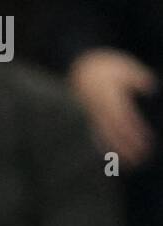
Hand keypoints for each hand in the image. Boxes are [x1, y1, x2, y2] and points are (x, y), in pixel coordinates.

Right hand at [69, 48, 156, 168]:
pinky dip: (101, 144)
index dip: (136, 132)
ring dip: (115, 150)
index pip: (125, 118)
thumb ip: (138, 77)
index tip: (147, 143)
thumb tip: (151, 87)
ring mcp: (90, 112)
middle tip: (140, 159)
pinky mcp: (84, 114)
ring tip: (126, 162)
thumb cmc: (104, 64)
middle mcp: (99, 107)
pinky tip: (106, 154)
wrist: (75, 63)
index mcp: (110, 96)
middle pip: (114, 130)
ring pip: (103, 134)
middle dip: (127, 146)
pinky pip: (93, 132)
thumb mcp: (124, 66)